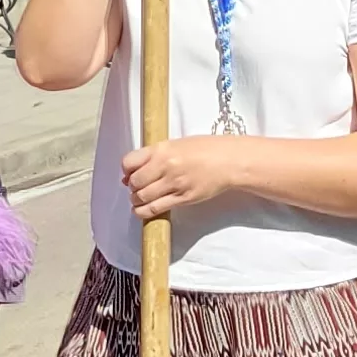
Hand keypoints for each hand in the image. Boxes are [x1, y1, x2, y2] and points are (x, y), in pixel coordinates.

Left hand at [122, 134, 255, 221]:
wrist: (230, 161)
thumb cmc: (206, 149)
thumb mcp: (177, 144)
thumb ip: (155, 155)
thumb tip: (132, 172)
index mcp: (162, 149)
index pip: (129, 162)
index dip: (126, 170)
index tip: (129, 173)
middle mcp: (165, 165)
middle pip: (134, 182)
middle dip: (132, 187)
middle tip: (137, 187)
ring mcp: (174, 183)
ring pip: (142, 197)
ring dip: (137, 200)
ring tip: (140, 198)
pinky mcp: (182, 198)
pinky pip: (155, 209)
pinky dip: (143, 211)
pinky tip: (142, 210)